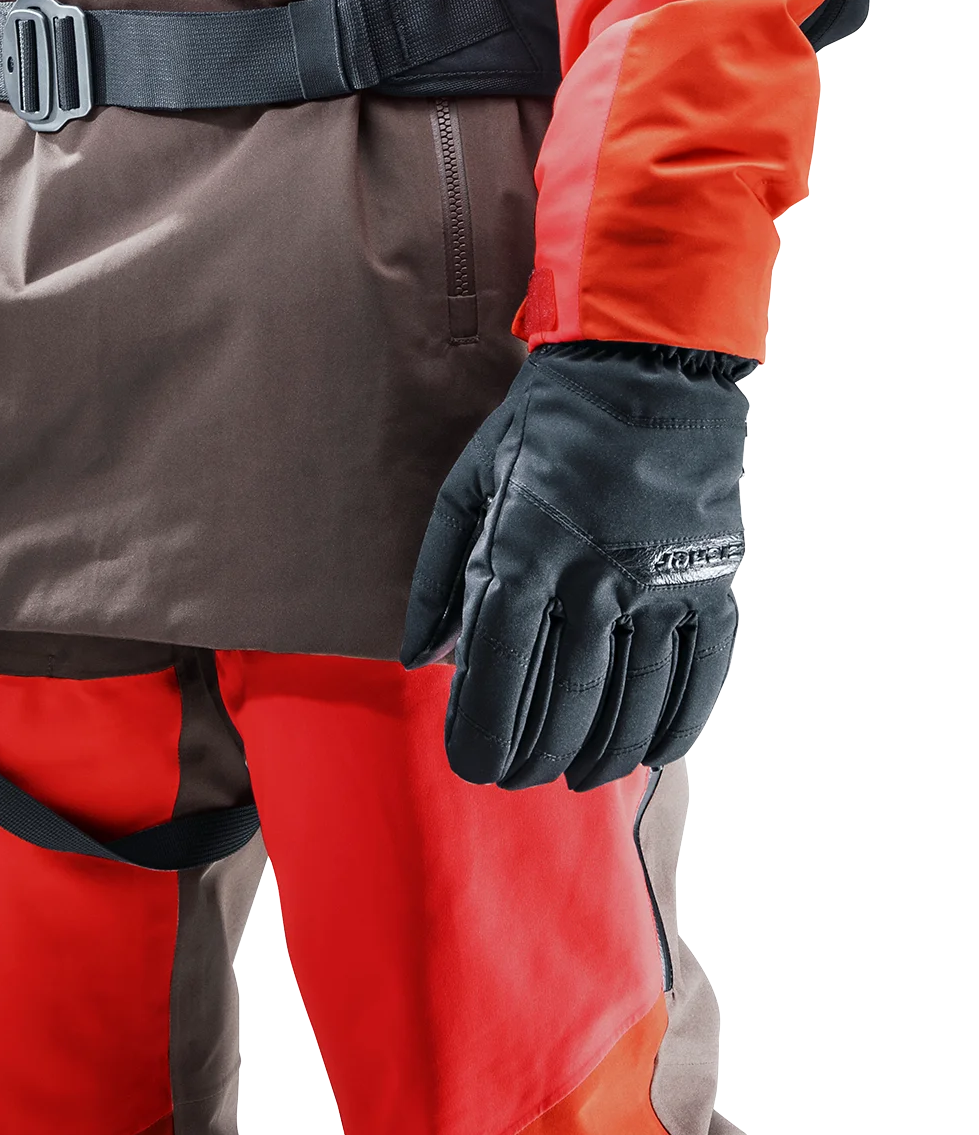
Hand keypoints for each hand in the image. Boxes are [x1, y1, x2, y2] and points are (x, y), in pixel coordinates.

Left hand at [401, 343, 749, 790]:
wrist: (647, 360)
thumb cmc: (547, 422)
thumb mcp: (472, 480)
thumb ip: (441, 573)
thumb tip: (422, 657)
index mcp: (524, 551)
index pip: (498, 676)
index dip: (482, 735)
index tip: (471, 763)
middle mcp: (594, 577)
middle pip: (564, 706)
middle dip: (533, 756)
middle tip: (517, 774)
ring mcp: (660, 584)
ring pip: (631, 706)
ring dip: (600, 757)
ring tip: (578, 774)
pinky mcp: (713, 581)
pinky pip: (700, 680)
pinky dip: (675, 728)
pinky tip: (651, 750)